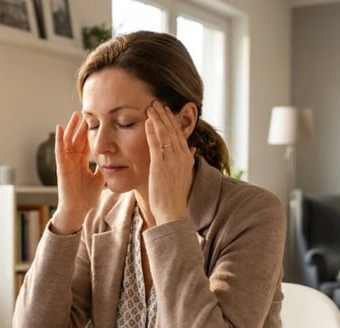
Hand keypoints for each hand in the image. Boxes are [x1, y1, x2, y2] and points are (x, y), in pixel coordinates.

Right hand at [50, 112, 104, 234]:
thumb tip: (114, 160)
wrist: (78, 210)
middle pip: (77, 139)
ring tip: (75, 115)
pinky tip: (60, 128)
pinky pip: (59, 150)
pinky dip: (59, 139)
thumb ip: (103, 169)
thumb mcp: (99, 179)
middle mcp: (73, 161)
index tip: (96, 120)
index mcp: (81, 163)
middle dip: (81, 126)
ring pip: (68, 141)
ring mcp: (66, 163)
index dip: (90, 133)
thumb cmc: (86, 197)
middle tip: (85, 112)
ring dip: (71, 128)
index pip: (86, 144)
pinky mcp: (61, 167)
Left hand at [145, 102, 195, 224]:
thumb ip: (186, 162)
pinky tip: (147, 121)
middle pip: (173, 131)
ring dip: (158, 118)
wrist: (173, 212)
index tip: (167, 111)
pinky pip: (156, 144)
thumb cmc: (175, 198)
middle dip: (165, 115)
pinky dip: (152, 131)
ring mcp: (171, 161)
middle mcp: (181, 157)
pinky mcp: (160, 166)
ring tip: (151, 106)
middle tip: (157, 102)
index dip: (173, 121)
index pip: (180, 135)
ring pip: (165, 134)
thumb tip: (192, 151)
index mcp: (187, 159)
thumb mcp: (184, 177)